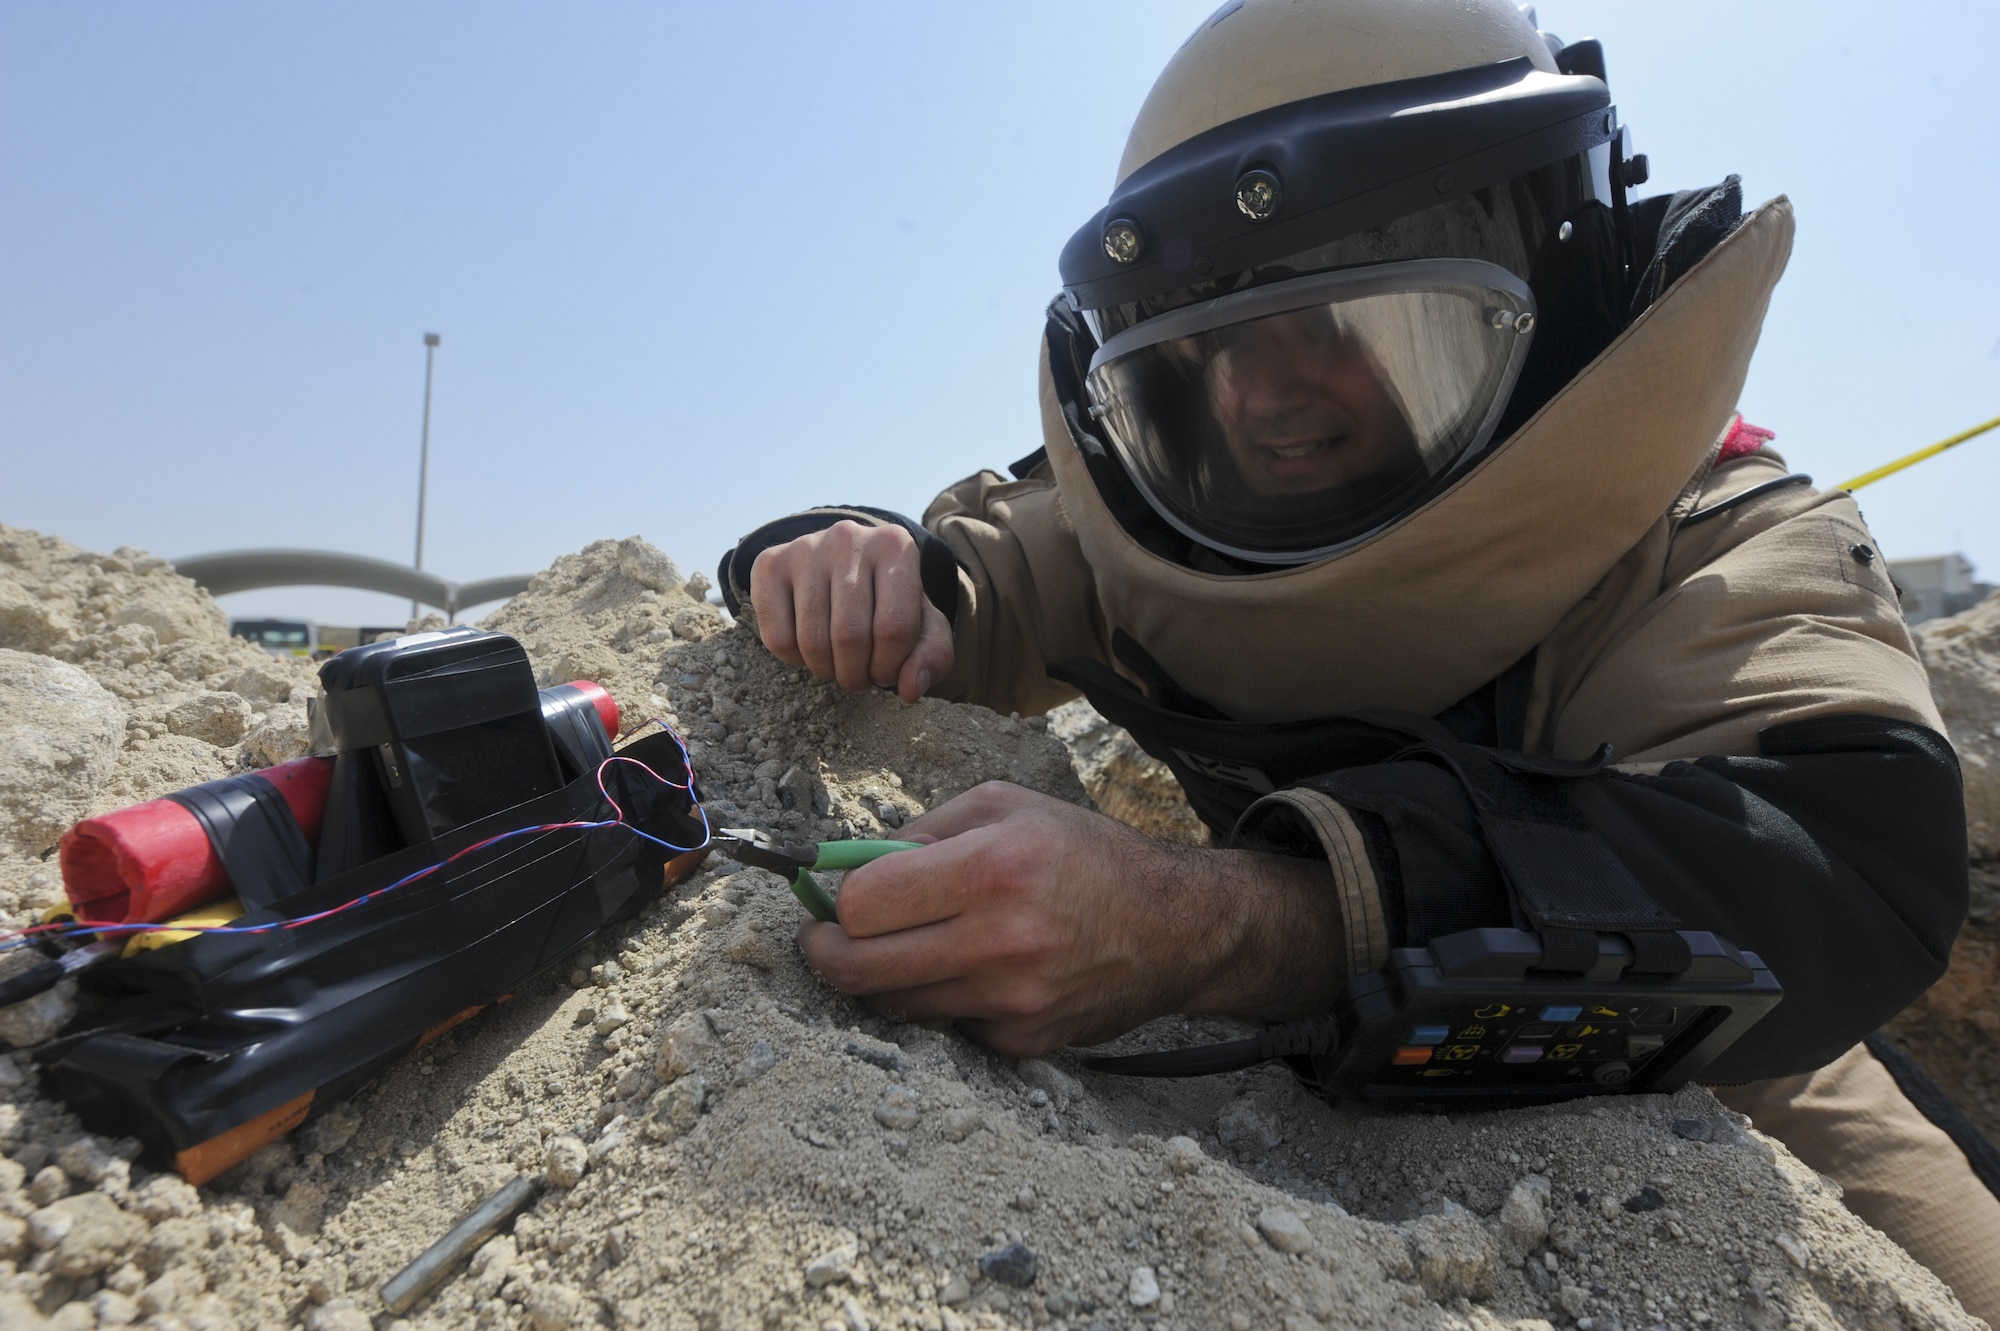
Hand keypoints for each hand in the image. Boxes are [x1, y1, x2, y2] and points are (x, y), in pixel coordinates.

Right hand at [750, 520, 954, 703]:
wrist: (844, 564)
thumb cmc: (889, 602)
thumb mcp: (923, 625)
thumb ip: (933, 657)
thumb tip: (909, 690)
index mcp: (896, 546)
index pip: (894, 627)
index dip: (890, 666)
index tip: (887, 671)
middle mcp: (848, 538)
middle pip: (850, 636)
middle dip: (856, 674)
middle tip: (860, 676)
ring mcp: (804, 548)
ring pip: (812, 641)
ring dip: (826, 670)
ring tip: (837, 663)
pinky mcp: (769, 563)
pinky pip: (777, 638)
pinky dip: (794, 659)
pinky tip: (809, 646)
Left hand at [796, 782, 1342, 1056]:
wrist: (1177, 927)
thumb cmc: (1086, 855)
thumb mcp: (1006, 805)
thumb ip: (921, 831)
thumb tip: (844, 868)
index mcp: (993, 867)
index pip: (863, 903)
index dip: (834, 902)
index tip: (829, 900)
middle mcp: (1001, 939)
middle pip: (860, 968)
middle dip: (825, 952)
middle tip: (822, 939)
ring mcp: (1012, 1000)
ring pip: (893, 1005)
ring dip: (879, 978)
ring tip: (897, 947)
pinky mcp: (1023, 1042)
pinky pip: (946, 1028)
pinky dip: (941, 1001)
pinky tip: (970, 972)